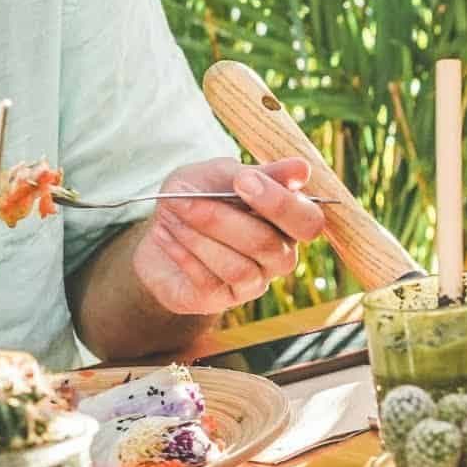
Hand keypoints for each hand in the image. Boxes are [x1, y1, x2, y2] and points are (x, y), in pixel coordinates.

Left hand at [131, 157, 324, 314]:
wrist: (158, 229)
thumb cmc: (197, 197)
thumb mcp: (221, 174)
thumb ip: (261, 173)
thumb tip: (302, 168)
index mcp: (289, 222)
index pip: (308, 222)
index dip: (279, 203)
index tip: (242, 180)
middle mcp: (280, 255)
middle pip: (268, 245)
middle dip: (220, 220)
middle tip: (184, 200)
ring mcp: (255, 281)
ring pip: (238, 268)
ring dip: (197, 238)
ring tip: (172, 216)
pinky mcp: (223, 299)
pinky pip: (209, 281)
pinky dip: (183, 254)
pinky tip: (166, 236)